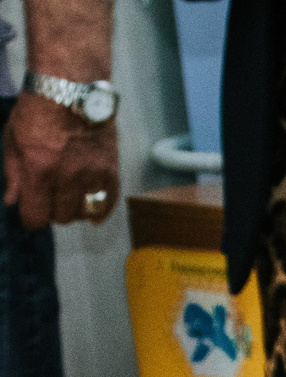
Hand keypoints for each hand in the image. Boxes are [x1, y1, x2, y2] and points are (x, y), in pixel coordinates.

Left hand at [2, 94, 117, 230]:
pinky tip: (91, 211)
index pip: (36, 215)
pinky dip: (100, 210)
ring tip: (69, 198)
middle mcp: (68, 177)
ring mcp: (93, 175)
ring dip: (75, 209)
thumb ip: (13, 173)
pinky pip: (108, 203)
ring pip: (84, 213)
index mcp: (39, 169)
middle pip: (62, 217)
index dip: (31, 217)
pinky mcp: (111, 171)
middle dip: (52, 210)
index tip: (30, 211)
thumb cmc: (36, 110)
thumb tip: (12, 201)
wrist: (72, 88)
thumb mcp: (13, 139)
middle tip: (49, 197)